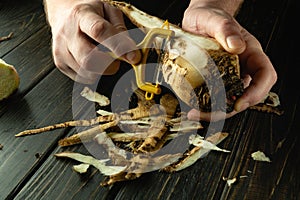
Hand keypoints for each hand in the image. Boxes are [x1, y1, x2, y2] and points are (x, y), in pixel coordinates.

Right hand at [44, 0, 140, 83]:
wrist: (64, 13)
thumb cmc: (89, 13)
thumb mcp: (108, 12)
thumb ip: (120, 30)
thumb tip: (131, 52)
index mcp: (82, 15)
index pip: (99, 31)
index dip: (118, 46)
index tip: (133, 56)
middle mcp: (68, 33)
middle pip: (88, 59)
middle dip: (110, 65)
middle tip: (117, 60)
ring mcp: (61, 50)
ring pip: (86, 72)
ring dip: (102, 70)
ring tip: (102, 56)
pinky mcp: (60, 63)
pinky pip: (82, 78)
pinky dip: (93, 73)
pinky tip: (93, 61)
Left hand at [182, 2, 276, 120]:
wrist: (197, 20)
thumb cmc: (209, 17)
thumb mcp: (215, 19)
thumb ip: (226, 29)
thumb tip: (236, 46)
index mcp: (250, 53)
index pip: (265, 76)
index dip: (256, 93)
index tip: (239, 103)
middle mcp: (243, 67)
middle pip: (247, 95)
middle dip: (230, 109)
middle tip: (208, 114)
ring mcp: (229, 75)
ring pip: (230, 100)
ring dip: (215, 111)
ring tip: (195, 113)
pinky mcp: (215, 79)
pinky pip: (215, 96)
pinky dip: (206, 104)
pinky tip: (192, 106)